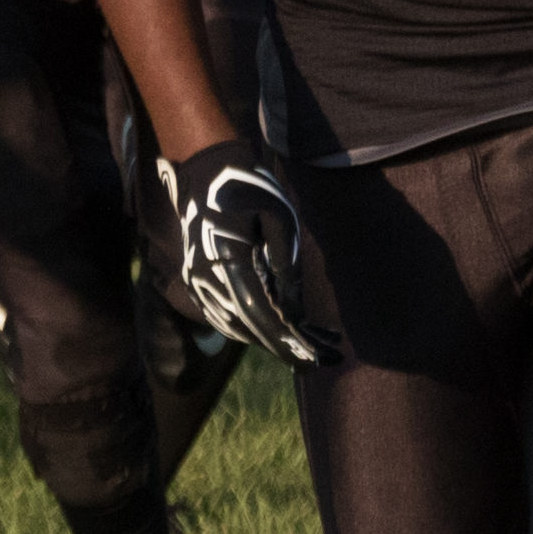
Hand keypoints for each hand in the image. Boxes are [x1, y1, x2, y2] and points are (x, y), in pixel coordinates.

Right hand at [150, 140, 331, 366]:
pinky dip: (260, 326)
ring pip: (242, 328)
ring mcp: (199, 285)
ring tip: (321, 341)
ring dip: (279, 338)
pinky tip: (290, 327)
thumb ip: (287, 269)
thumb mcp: (280, 219)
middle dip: (294, 348)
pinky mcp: (200, 284)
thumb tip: (295, 315)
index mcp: (229, 265)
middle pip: (253, 330)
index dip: (294, 344)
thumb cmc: (248, 189)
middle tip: (333, 357)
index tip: (323, 360)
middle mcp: (208, 282)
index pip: (264, 319)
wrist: (205, 173)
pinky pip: (230, 316)